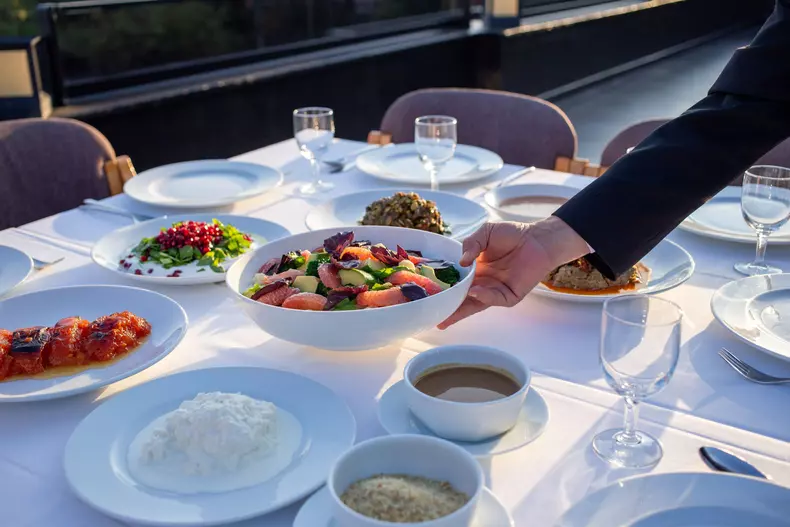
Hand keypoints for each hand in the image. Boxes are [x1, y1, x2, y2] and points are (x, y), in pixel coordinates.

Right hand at [438, 217, 588, 328]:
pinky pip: (494, 300)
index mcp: (473, 269)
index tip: (428, 294)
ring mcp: (494, 291)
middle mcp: (481, 283)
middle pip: (461, 299)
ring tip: (448, 310)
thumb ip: (471, 244)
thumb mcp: (485, 233)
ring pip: (474, 304)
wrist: (537, 239)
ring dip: (462, 307)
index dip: (443, 288)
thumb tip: (461, 261)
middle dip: (448, 308)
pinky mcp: (509, 296)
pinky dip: (484, 297)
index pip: (454, 282)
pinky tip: (475, 292)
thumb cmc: (512, 234)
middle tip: (432, 315)